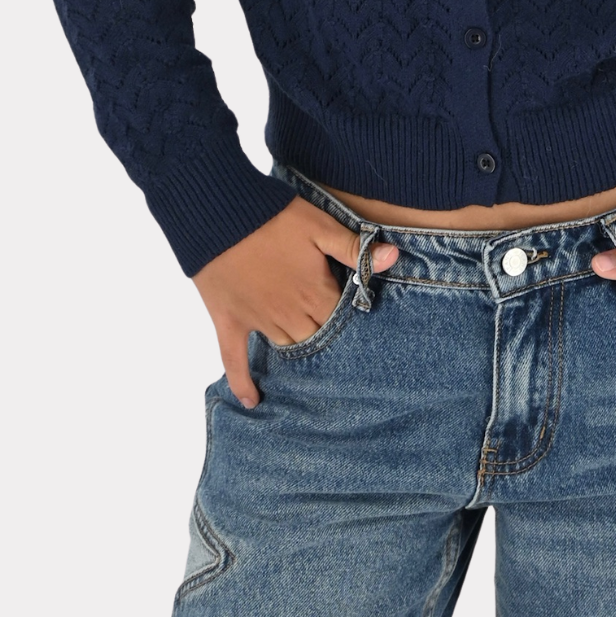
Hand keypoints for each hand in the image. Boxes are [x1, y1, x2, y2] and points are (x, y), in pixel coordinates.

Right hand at [191, 196, 398, 407]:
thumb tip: (394, 258)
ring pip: (285, 346)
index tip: (353, 314)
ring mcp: (258, 321)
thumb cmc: (274, 216)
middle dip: (325, 334)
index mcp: (314, 293)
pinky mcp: (229, 322)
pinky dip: (243, 382)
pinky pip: (234, 360)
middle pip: (315, 337)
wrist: (221, 215)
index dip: (348, 315)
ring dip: (296, 348)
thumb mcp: (321, 225)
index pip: (340, 318)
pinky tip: (251, 401)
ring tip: (307, 356)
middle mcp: (289, 314)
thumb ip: (355, 248)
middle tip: (331, 333)